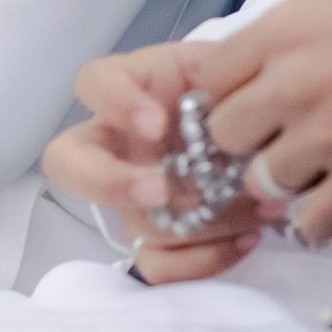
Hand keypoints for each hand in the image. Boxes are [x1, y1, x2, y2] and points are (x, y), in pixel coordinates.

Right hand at [43, 41, 267, 283]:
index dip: (114, 104)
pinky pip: (158, 265)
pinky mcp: (156, 237)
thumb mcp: (231, 67)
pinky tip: (248, 238)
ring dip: (199, 221)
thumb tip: (232, 114)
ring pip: (136, 221)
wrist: (263, 127)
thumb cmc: (237, 90)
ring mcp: (132, 194)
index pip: (93, 83)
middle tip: (161, 190)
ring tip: (258, 207)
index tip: (157, 122)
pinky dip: (203, 261)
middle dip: (108, 181)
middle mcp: (118, 143)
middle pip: (68, 163)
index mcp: (132, 88)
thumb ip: (225, 77)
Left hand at [185, 0, 331, 244]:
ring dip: (282, 179)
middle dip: (246, 139)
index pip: (208, 78)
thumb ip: (276, 44)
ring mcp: (325, 134)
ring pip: (262, 181)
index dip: (223, 95)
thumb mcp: (323, 8)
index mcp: (278, 35)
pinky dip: (318, 217)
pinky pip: (312, 221)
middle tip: (274, 135)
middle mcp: (291, 85)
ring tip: (312, 164)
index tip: (240, 101)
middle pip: (224, 134)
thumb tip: (245, 76)